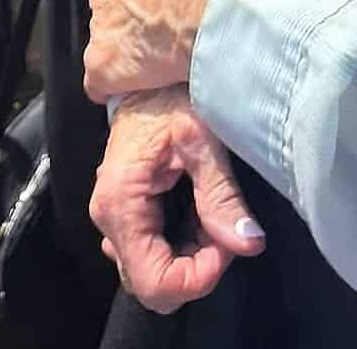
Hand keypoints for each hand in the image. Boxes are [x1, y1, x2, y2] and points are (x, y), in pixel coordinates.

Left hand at [85, 0, 246, 102]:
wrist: (215, 10)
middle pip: (111, 4)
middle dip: (131, 14)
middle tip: (162, 26)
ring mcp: (101, 26)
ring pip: (108, 40)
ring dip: (128, 48)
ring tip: (160, 59)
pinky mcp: (103, 63)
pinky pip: (101, 81)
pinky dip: (117, 85)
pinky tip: (139, 87)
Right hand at [90, 85, 264, 313]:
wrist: (148, 71)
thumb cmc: (171, 97)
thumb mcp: (202, 140)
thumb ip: (221, 195)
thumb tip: (249, 243)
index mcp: (121, 203)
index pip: (154, 283)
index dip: (197, 278)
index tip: (226, 246)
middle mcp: (107, 218)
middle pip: (151, 284)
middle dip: (195, 268)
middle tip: (223, 229)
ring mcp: (112, 216)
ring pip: (150, 271)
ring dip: (188, 257)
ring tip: (213, 218)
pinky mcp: (123, 212)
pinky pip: (148, 251)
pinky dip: (178, 245)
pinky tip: (198, 215)